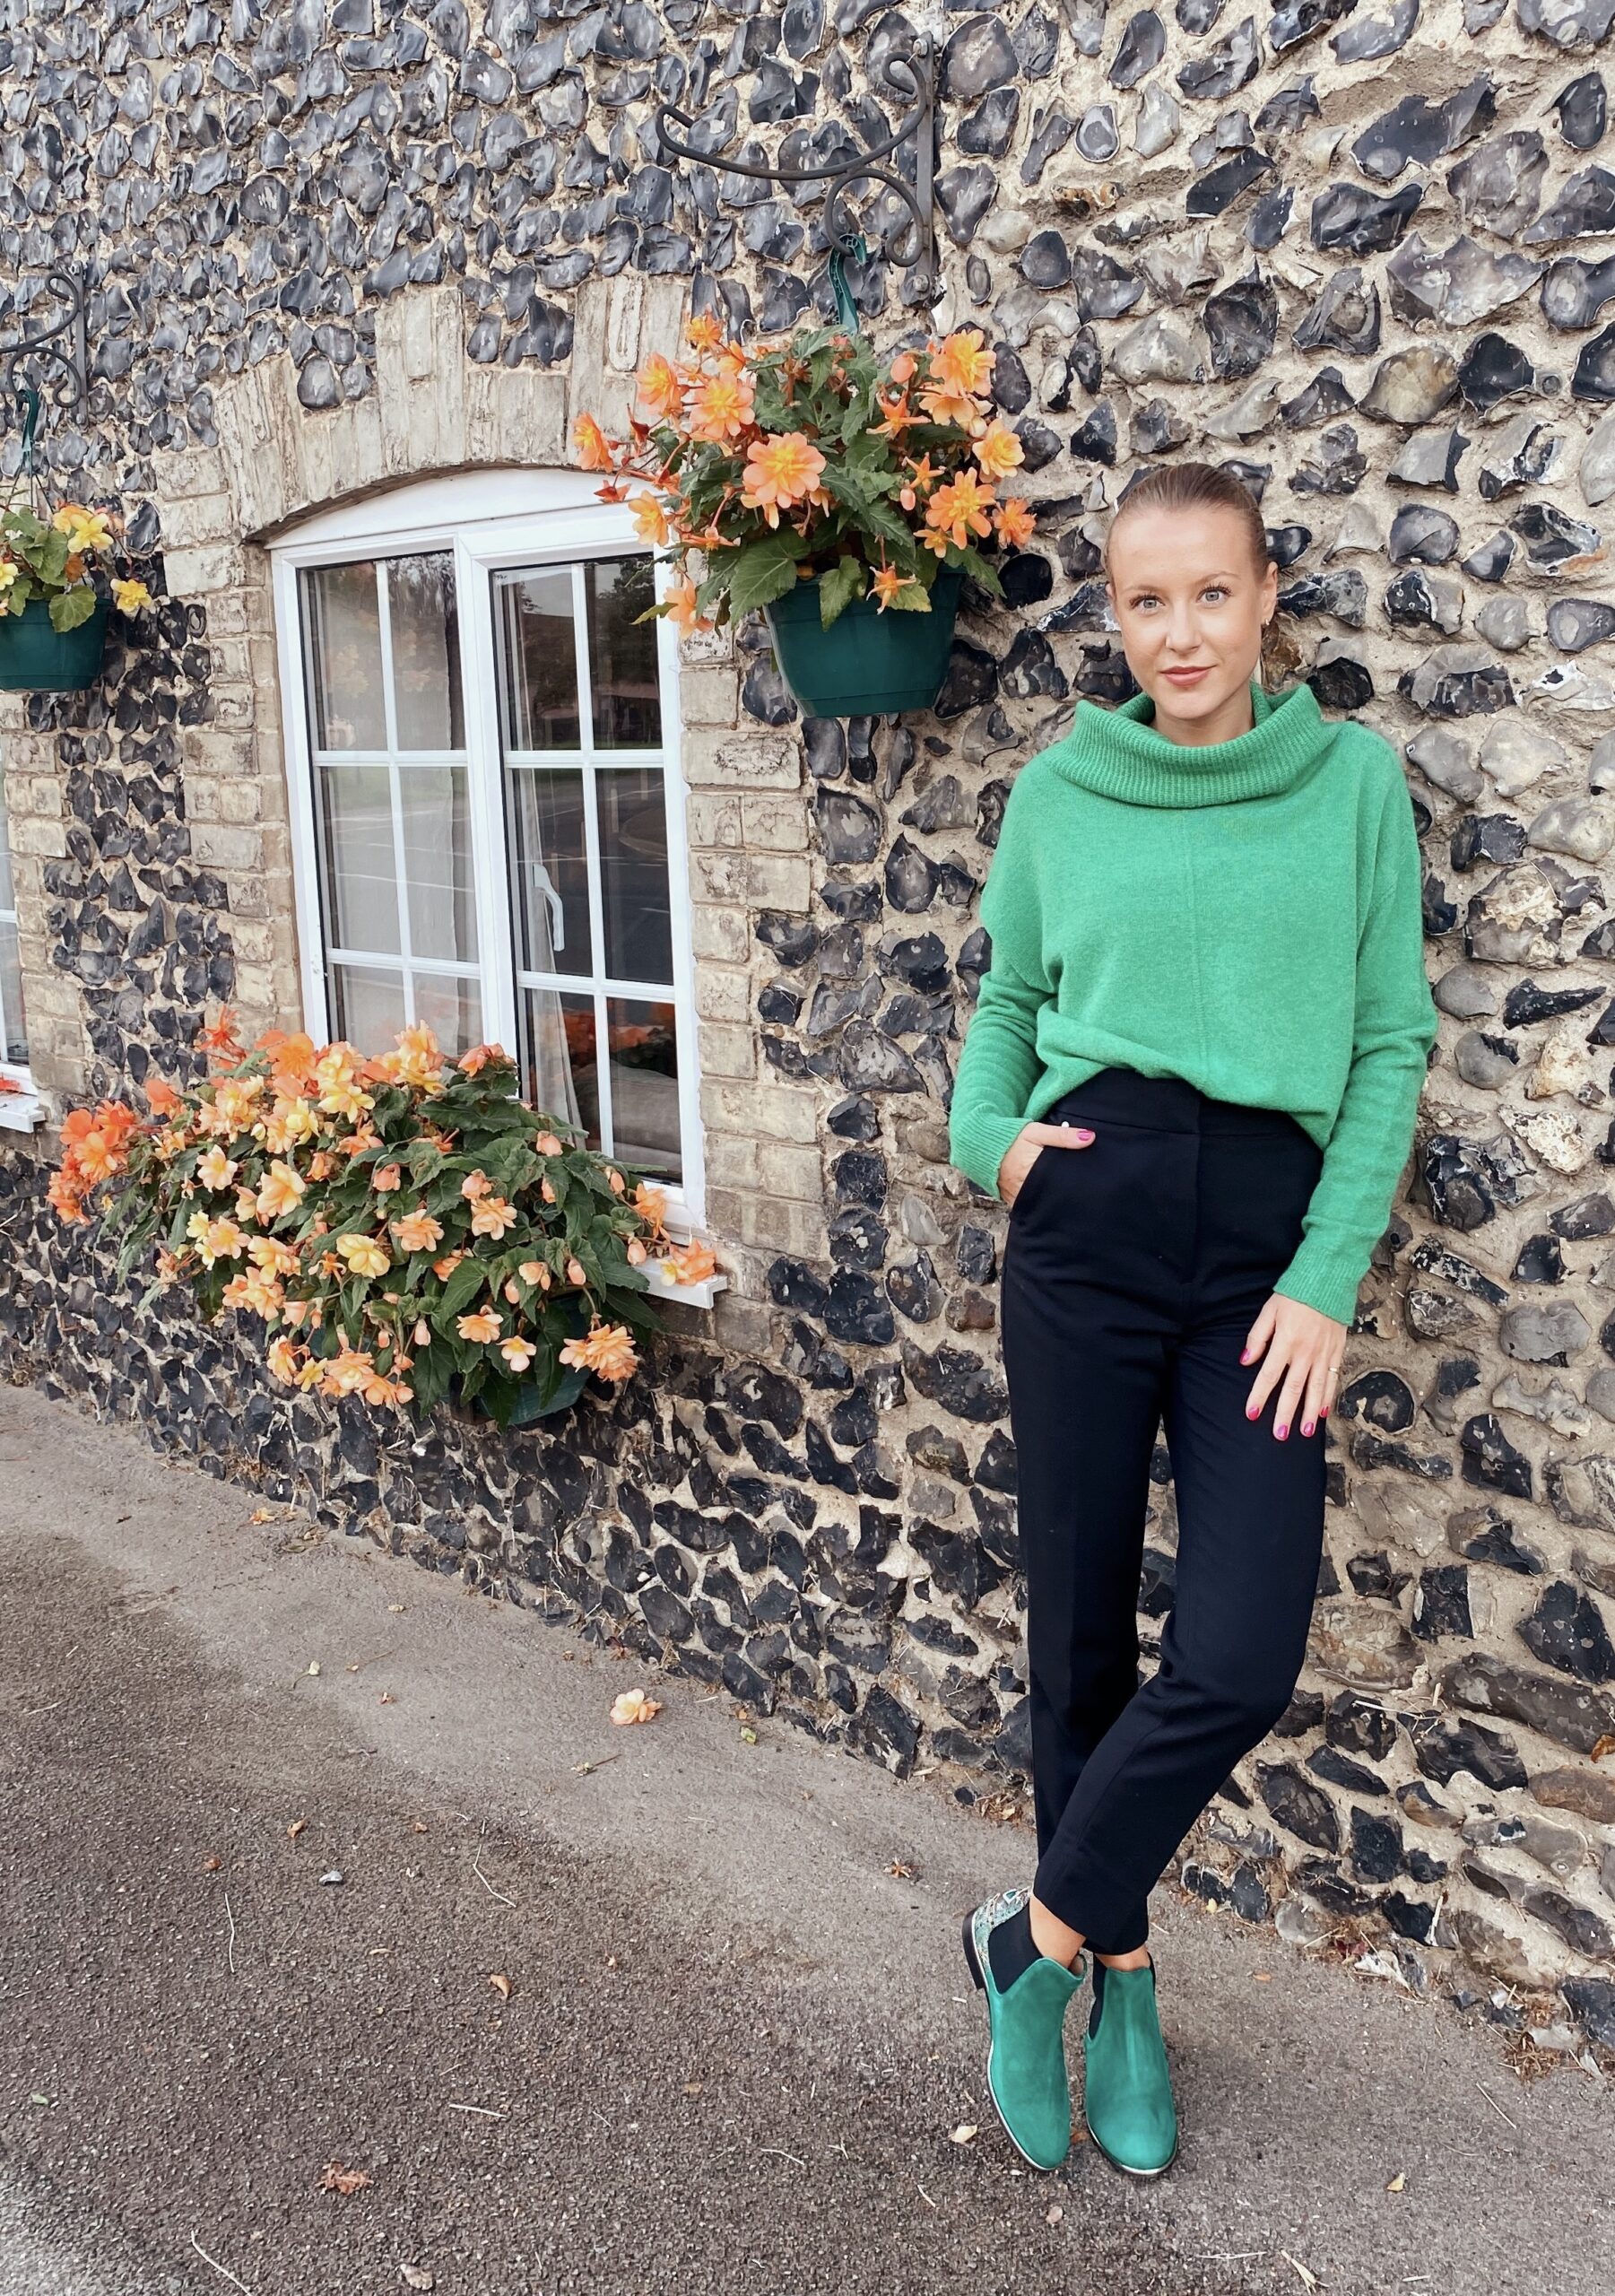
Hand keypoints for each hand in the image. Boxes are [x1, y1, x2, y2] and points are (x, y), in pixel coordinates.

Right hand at [998, 1119, 1094, 1205]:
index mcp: (1035, 1171)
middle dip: (1065, 1191)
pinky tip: (1046, 1196)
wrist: (983, 1145)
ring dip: (1052, 1198)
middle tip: (1079, 1186)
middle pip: (1054, 1195)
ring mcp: (1019, 1197)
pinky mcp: (1013, 1201)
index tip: (1087, 1179)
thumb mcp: (1037, 1131)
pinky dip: (1039, 1202)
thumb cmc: (1011, 1138)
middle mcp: (1027, 1188)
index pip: (1062, 1180)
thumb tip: (1090, 1137)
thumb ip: (1063, 1135)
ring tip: (1063, 1192)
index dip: (1075, 1180)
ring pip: (1043, 1202)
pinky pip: (1031, 1205)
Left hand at [1240, 1294, 1344, 1439]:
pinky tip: (1324, 1411)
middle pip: (1294, 1388)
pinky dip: (1329, 1396)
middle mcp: (1305, 1352)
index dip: (1259, 1396)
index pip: (1269, 1375)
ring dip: (1310, 1412)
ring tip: (1304, 1432)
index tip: (1251, 1413)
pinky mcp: (1337, 1351)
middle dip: (1285, 1413)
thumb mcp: (1269, 1311)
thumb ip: (1257, 1337)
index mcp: (1285, 1342)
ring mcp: (1323, 1353)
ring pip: (1316, 1389)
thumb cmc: (1295, 1294)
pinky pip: (1333, 1378)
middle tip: (1279, 1434)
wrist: (1328, 1279)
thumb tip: (1246, 1360)